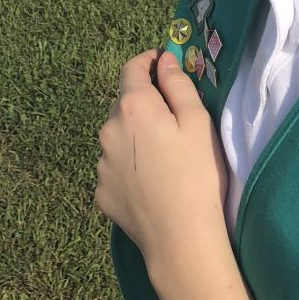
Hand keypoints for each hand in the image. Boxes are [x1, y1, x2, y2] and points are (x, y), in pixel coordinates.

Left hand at [95, 49, 229, 266]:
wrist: (180, 239)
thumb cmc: (196, 174)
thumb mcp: (198, 122)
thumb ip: (178, 85)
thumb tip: (164, 61)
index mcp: (132, 106)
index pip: (131, 68)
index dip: (147, 61)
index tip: (162, 63)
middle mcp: (108, 130)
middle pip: (123, 103)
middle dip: (143, 102)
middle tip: (172, 118)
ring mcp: (101, 164)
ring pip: (117, 137)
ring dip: (134, 136)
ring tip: (163, 157)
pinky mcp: (101, 192)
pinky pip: (114, 168)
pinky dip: (129, 166)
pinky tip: (150, 182)